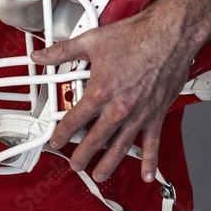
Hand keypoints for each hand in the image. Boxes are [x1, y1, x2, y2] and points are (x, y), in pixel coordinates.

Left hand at [31, 9, 196, 182]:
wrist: (169, 35)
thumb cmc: (136, 37)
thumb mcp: (92, 41)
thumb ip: (63, 52)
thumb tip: (42, 55)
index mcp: (100, 92)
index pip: (74, 120)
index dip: (61, 133)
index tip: (56, 140)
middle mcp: (118, 108)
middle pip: (95, 140)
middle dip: (82, 155)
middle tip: (75, 164)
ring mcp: (138, 114)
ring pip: (119, 147)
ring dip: (107, 164)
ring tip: (99, 175)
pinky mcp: (156, 114)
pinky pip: (152, 143)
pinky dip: (149, 160)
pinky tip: (146, 174)